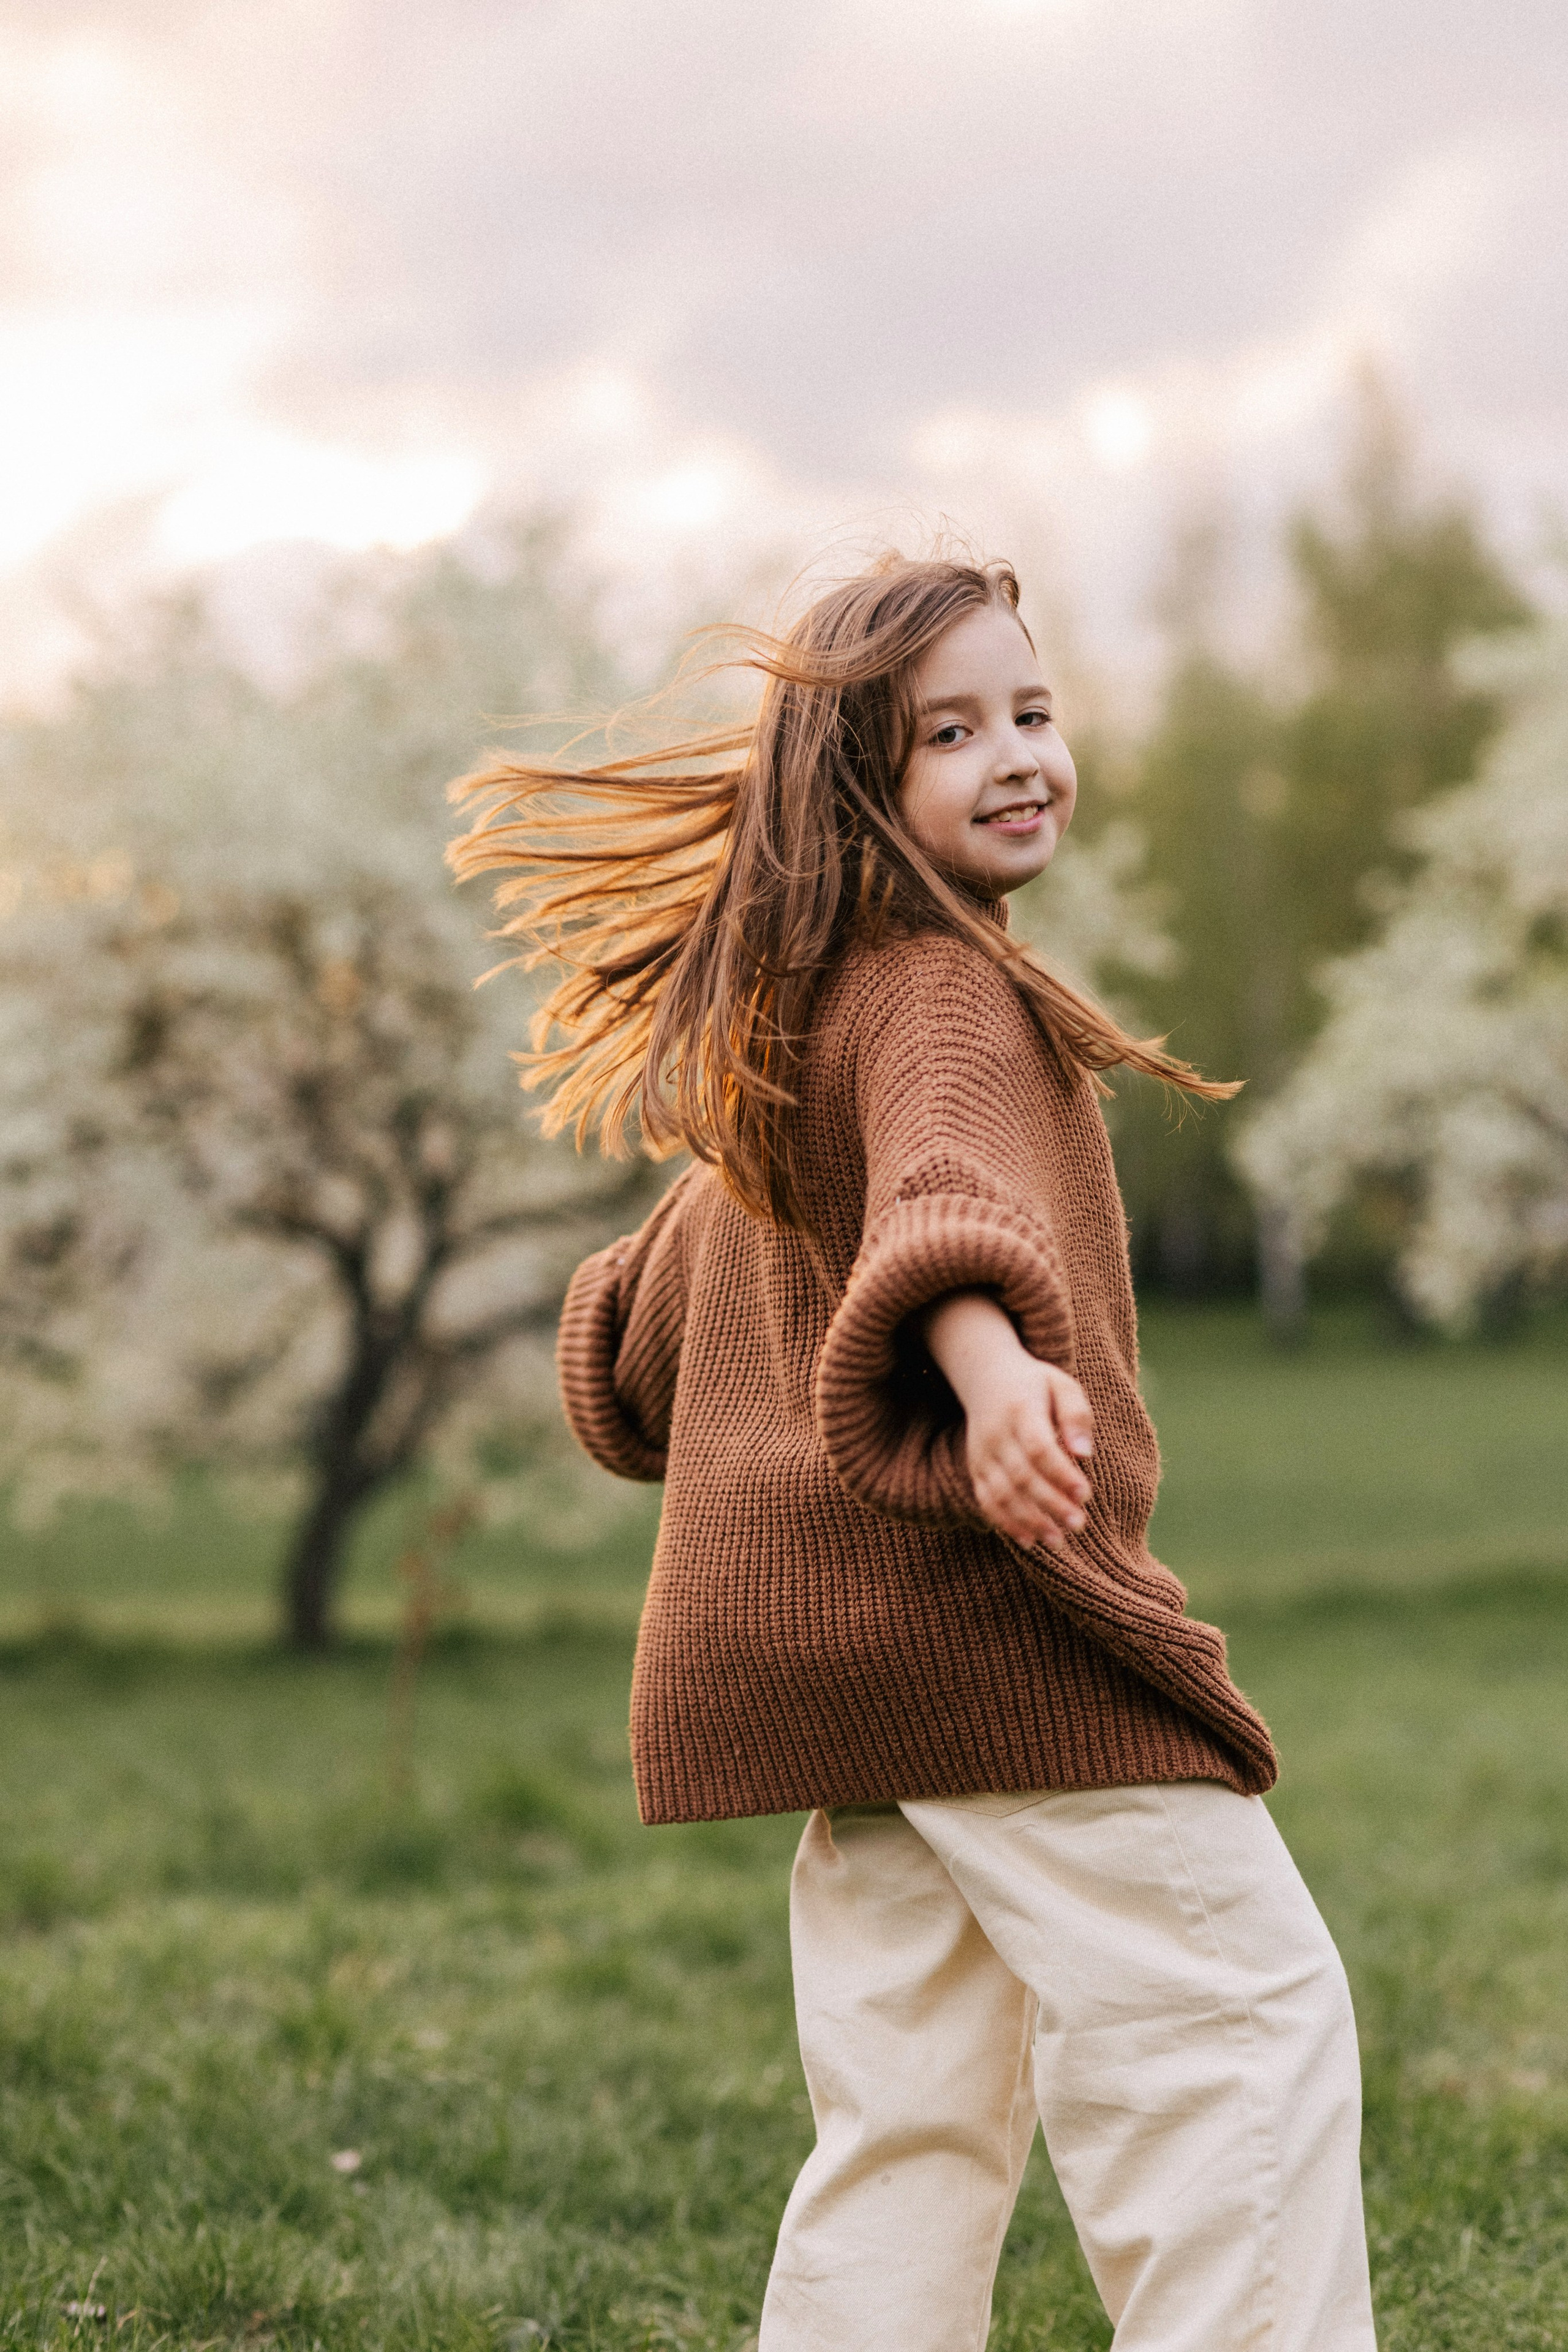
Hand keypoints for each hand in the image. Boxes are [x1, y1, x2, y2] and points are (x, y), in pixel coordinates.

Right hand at [921, 1291, 1093, 1551]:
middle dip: (1050, 1504)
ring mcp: (982, 1454)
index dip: (1061, 1474)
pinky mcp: (975, 1468)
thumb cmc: (1035, 1384)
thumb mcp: (1062, 1385)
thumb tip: (1084, 1453)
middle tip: (1079, 1524)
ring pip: (1001, 1494)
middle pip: (1021, 1476)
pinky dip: (1005, 1523)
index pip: (1039, 1448)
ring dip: (1029, 1521)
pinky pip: (986, 1500)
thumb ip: (1076, 1415)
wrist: (985, 1376)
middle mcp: (996, 1435)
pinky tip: (1029, 1540)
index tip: (1086, 1494)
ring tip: (1058, 1540)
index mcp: (1020, 1411)